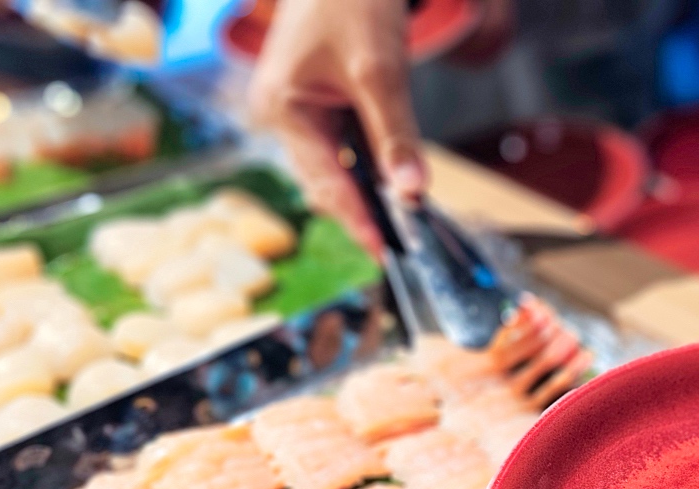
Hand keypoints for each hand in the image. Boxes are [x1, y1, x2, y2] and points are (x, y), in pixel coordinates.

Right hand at [249, 0, 425, 258]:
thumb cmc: (351, 0)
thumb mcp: (380, 70)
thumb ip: (397, 134)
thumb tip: (414, 192)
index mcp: (284, 109)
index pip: (325, 183)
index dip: (358, 220)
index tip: (387, 252)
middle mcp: (285, 115)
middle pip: (328, 183)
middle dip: (365, 212)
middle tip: (404, 243)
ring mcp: (300, 111)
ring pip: (338, 169)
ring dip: (370, 192)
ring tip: (405, 221)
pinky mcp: (320, 105)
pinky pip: (346, 149)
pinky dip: (371, 167)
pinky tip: (395, 182)